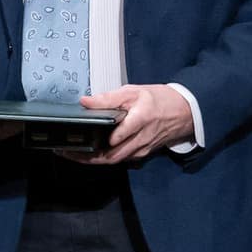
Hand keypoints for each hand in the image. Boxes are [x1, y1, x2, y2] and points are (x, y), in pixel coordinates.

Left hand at [72, 84, 195, 164]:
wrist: (184, 112)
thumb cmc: (159, 100)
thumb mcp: (134, 91)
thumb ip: (109, 98)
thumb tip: (86, 101)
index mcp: (140, 119)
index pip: (120, 135)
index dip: (102, 140)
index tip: (81, 140)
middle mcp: (141, 138)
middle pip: (112, 155)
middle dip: (88, 157)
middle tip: (66, 152)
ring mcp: (142, 149)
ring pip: (114, 160)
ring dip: (93, 160)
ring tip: (72, 153)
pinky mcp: (141, 154)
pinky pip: (120, 159)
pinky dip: (104, 158)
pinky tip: (90, 152)